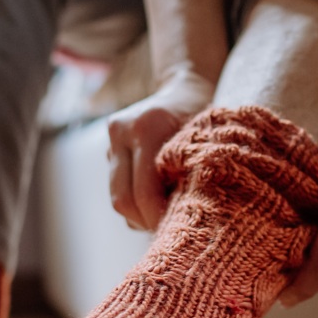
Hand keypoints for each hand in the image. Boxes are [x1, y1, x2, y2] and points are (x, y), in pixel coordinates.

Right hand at [107, 70, 215, 230]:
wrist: (186, 86)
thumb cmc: (205, 115)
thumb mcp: (207, 139)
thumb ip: (194, 174)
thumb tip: (186, 220)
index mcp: (146, 127)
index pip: (143, 191)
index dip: (158, 218)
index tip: (177, 231)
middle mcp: (121, 132)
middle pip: (122, 199)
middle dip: (145, 222)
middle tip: (170, 231)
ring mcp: (111, 141)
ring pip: (118, 197)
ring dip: (140, 214)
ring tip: (167, 214)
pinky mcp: (109, 149)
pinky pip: (119, 188)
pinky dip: (138, 202)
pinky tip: (158, 200)